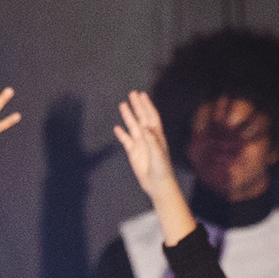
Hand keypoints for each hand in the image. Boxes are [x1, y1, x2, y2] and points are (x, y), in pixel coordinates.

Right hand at [111, 91, 196, 239]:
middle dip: (137, 106)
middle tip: (132, 93)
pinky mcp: (133, 152)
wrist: (157, 184)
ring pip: (132, 126)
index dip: (147, 105)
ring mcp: (140, 144)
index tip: (142, 95)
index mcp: (156, 135)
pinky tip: (117, 127)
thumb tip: (145, 126)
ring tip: (122, 104)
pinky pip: (126, 140)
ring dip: (128, 116)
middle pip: (141, 117)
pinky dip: (121, 134)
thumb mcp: (158, 153)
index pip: (151, 116)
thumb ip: (152, 140)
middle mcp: (148, 136)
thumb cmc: (161, 168)